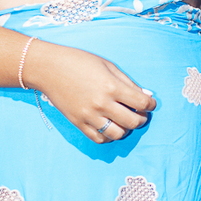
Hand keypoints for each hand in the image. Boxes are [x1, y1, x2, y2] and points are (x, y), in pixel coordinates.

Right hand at [25, 39, 155, 143]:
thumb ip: (128, 82)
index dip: (151, 104)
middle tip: (140, 113)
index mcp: (111, 87)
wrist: (49, 68)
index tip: (150, 103)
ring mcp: (89, 116)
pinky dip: (108, 136)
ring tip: (124, 121)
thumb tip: (146, 96)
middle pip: (133, 122)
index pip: (142, 103)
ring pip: (118, 134)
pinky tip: (110, 126)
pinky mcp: (78, 123)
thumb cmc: (79, 62)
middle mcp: (102, 104)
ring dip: (126, 129)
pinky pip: (99, 138)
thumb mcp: (108, 66)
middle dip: (142, 118)